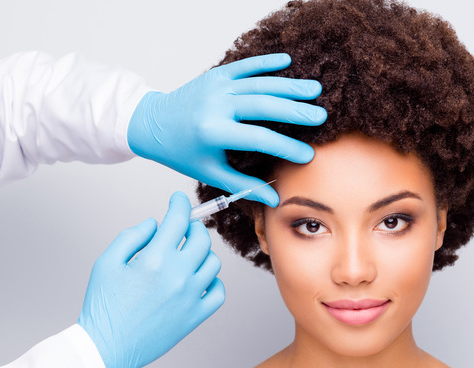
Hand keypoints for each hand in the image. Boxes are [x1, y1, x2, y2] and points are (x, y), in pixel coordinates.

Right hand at [78, 192, 223, 367]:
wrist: (107, 347)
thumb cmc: (104, 307)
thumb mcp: (107, 263)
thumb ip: (132, 236)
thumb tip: (155, 224)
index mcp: (154, 259)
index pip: (178, 220)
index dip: (180, 204)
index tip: (179, 200)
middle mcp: (178, 275)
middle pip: (202, 238)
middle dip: (193, 228)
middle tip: (183, 230)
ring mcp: (190, 296)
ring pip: (213, 263)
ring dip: (202, 254)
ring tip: (187, 257)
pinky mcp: (196, 316)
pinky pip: (218, 292)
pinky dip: (212, 282)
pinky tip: (197, 280)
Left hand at [127, 53, 326, 206]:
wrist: (152, 123)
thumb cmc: (182, 152)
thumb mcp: (210, 172)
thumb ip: (243, 186)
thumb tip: (275, 199)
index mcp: (213, 132)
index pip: (259, 138)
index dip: (286, 147)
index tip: (307, 155)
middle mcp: (216, 105)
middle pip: (265, 105)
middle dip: (296, 110)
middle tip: (321, 116)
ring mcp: (216, 86)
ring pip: (260, 83)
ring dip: (289, 86)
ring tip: (315, 90)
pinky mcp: (215, 75)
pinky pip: (245, 66)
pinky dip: (267, 62)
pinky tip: (288, 61)